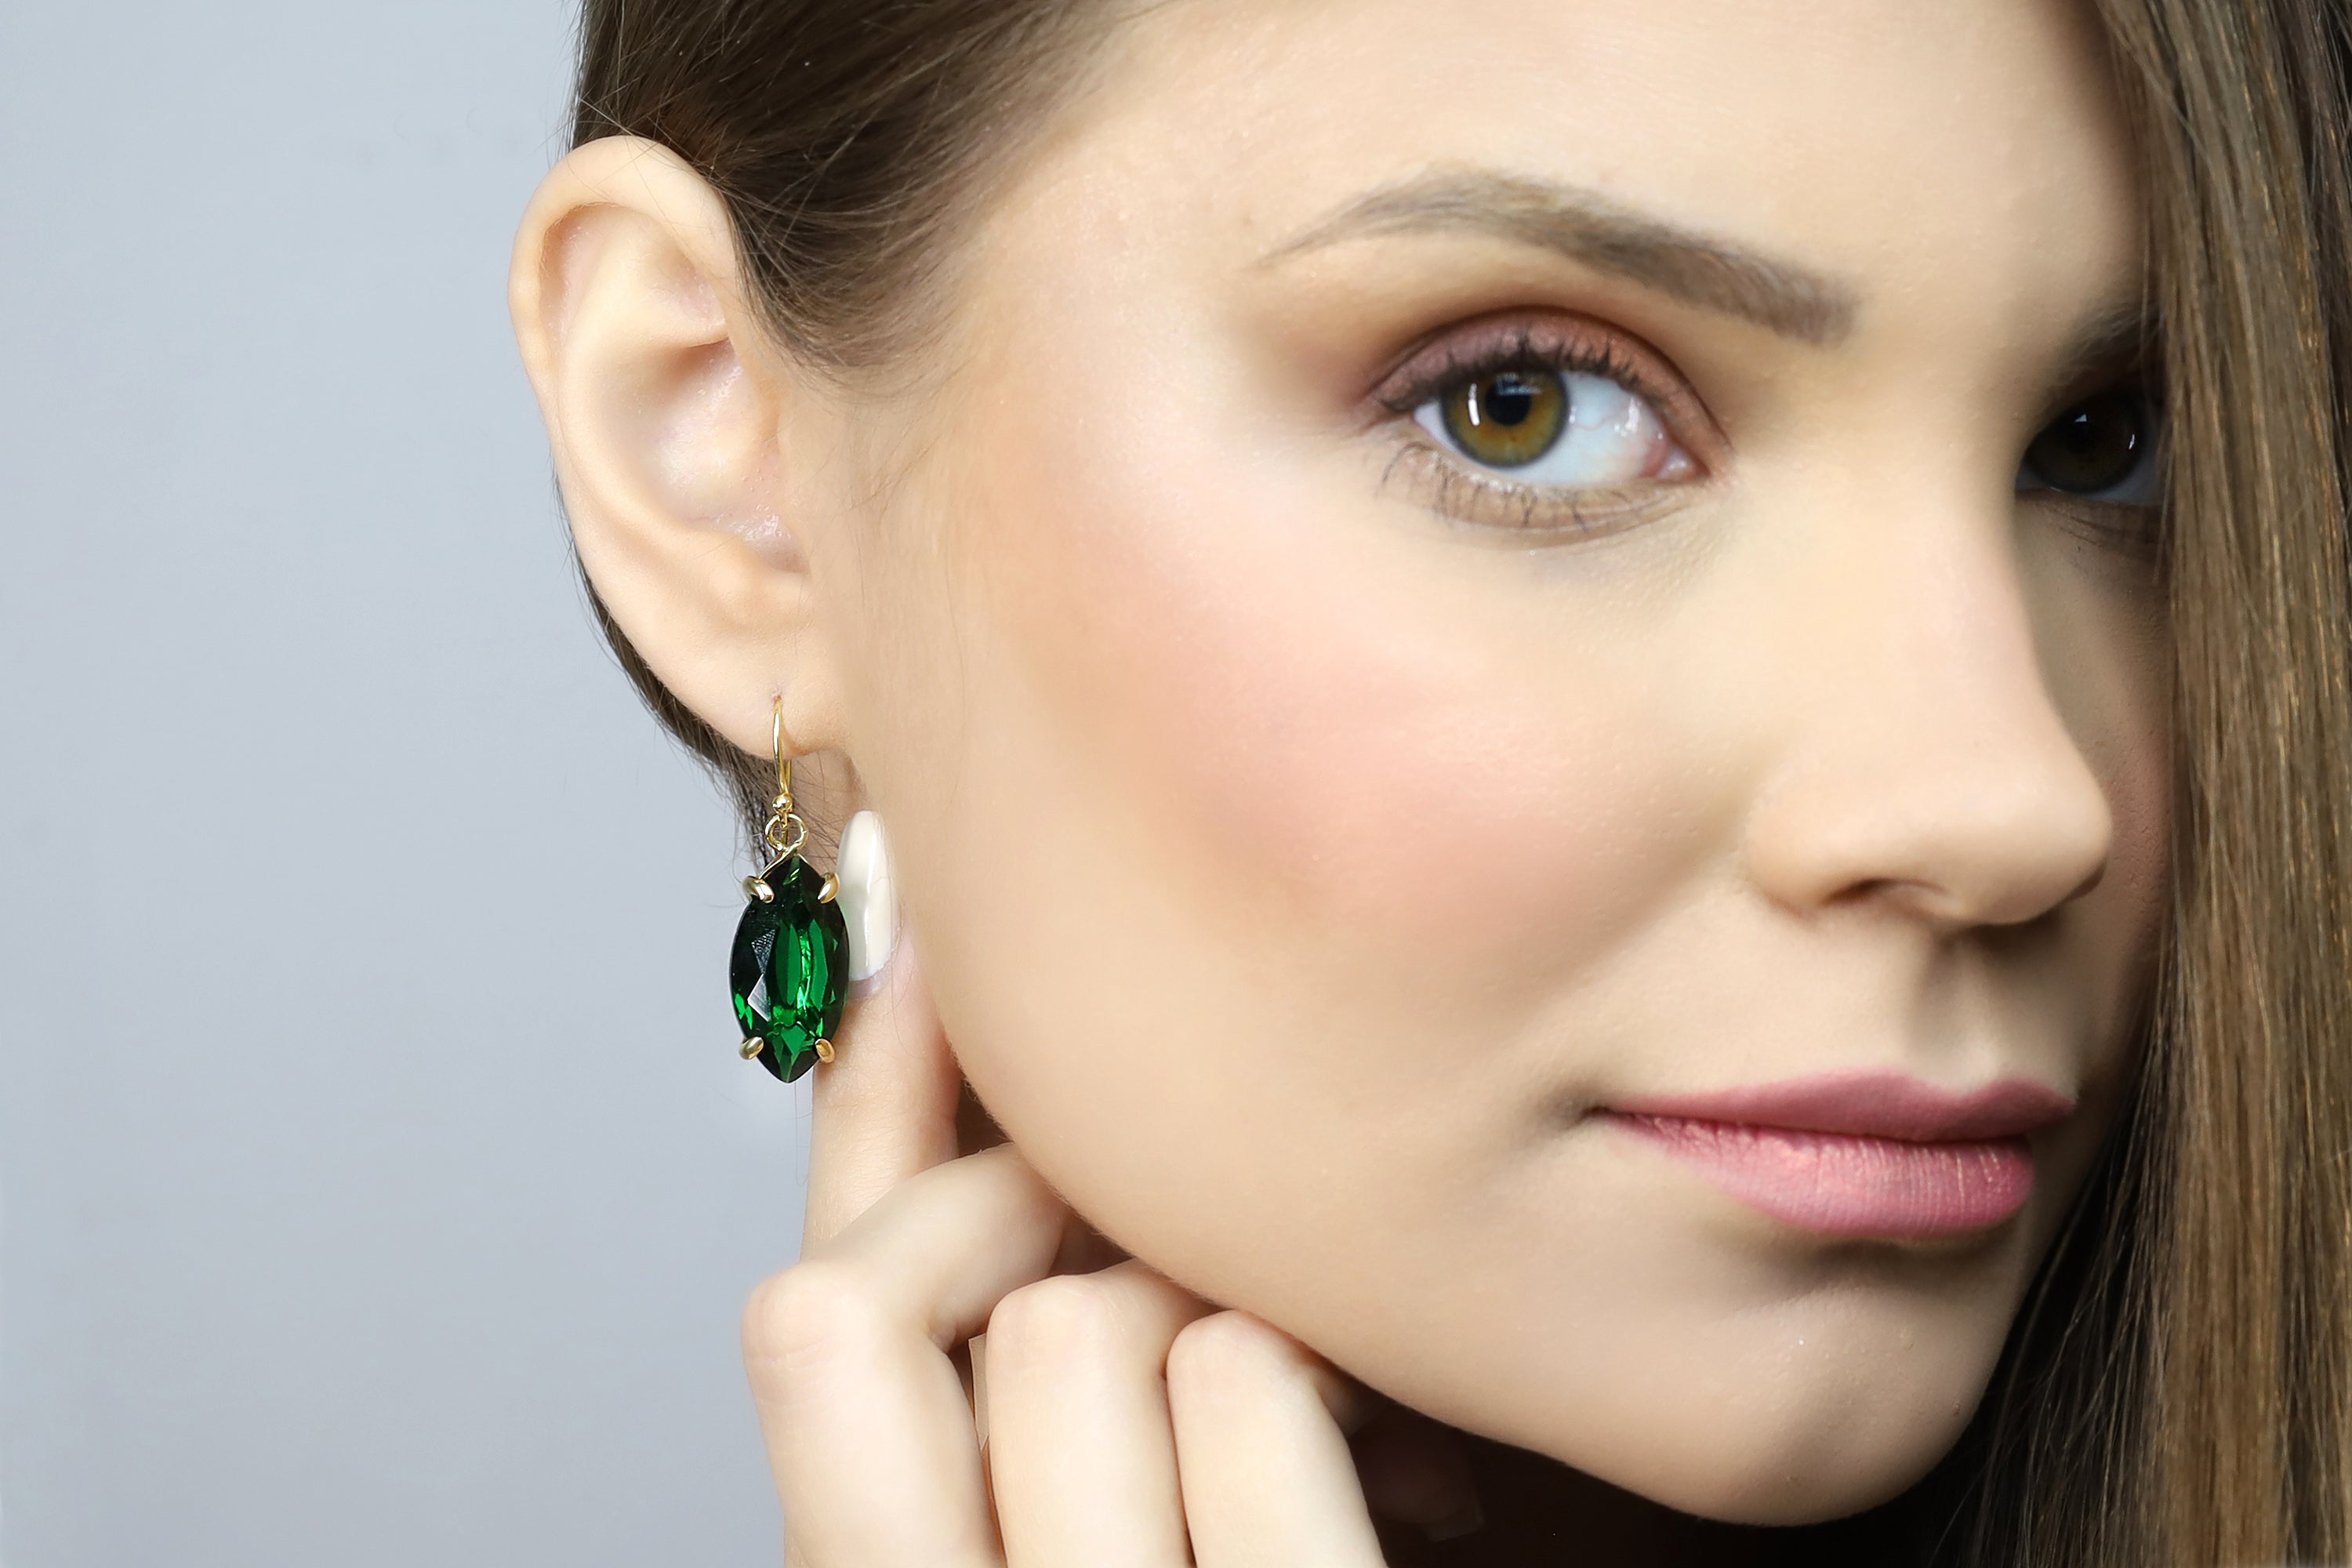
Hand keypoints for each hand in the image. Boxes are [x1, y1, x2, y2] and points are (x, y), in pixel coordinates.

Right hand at [739, 939, 1479, 1564]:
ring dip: (1214, 1295)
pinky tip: (1408, 1472)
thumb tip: (987, 1096)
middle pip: (854, 1315)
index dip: (861, 1119)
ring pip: (1069, 1323)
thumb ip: (1027, 1368)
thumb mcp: (1122, 1518)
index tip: (928, 970)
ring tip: (1316, 1377)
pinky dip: (1327, 1377)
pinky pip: (1242, 1383)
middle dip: (1011, 1199)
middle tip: (1149, 1189)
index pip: (807, 1327)